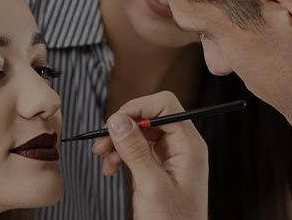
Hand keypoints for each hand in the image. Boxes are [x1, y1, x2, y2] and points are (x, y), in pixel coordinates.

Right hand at [92, 91, 207, 219]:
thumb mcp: (151, 185)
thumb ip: (135, 151)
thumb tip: (118, 120)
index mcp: (189, 146)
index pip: (165, 106)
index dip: (138, 108)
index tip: (114, 122)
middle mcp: (182, 147)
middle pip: (150, 117)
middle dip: (124, 127)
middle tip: (101, 142)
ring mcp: (171, 157)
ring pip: (141, 134)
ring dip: (118, 142)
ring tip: (102, 157)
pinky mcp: (159, 169)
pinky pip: (138, 151)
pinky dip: (121, 155)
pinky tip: (110, 168)